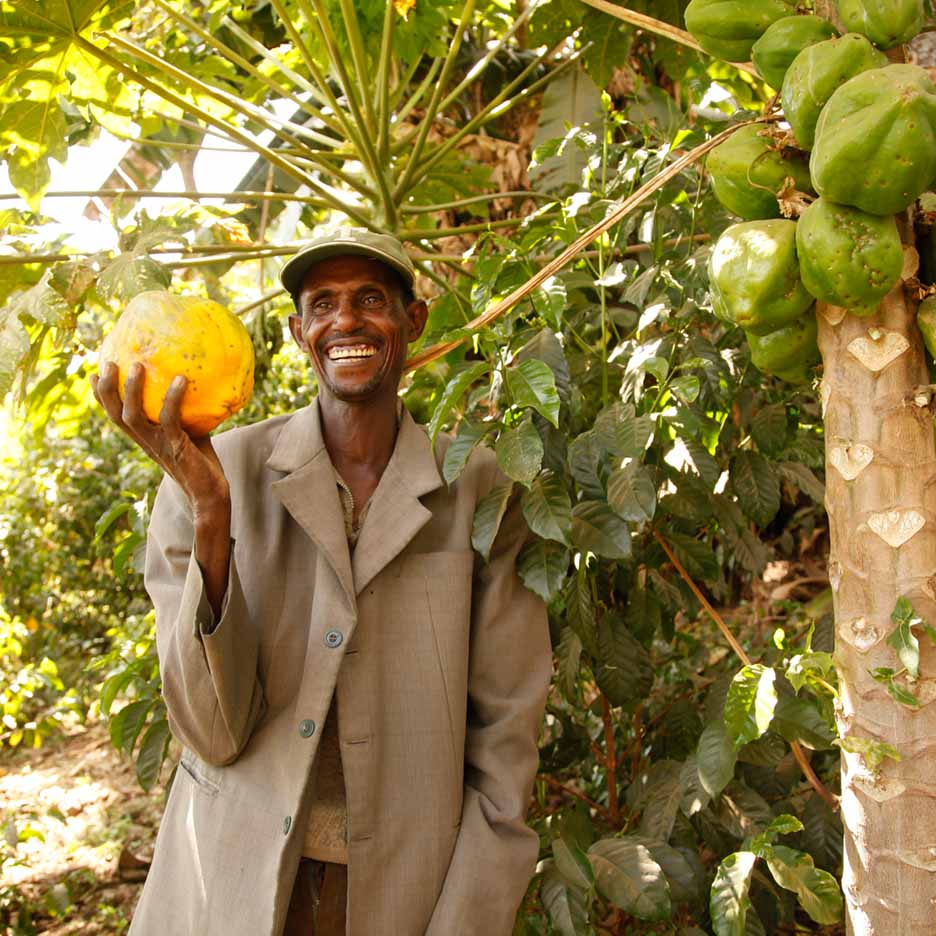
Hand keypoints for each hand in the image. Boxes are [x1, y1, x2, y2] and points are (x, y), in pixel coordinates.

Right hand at [91, 361, 230, 517]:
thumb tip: (193, 380)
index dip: (101, 397)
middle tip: (108, 363)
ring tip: (137, 366)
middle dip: (106, 389)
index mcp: (143, 437)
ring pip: (132, 417)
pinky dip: (172, 398)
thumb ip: (185, 411)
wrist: (209, 494)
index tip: (93, 373)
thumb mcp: (188, 430)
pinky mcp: (176, 447)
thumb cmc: (200, 460)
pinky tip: (181, 380)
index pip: (114, 415)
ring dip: (131, 391)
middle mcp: (145, 441)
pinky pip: (169, 419)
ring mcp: (158, 445)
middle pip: (114, 414)